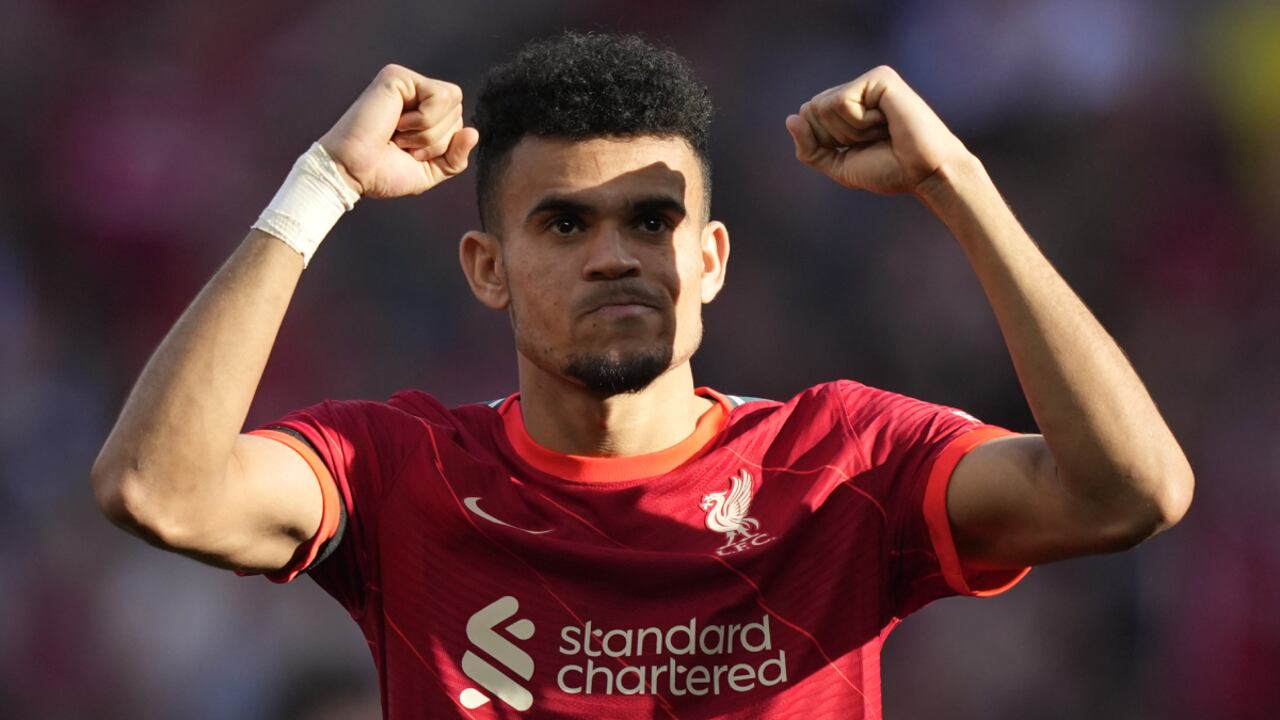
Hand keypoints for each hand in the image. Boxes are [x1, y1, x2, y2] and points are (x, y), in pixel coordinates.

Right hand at [318, 64, 478, 198]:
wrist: (352, 173)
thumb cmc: (383, 172)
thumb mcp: (431, 170)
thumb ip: (456, 156)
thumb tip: (474, 132)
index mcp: (423, 112)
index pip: (460, 123)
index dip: (444, 147)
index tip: (411, 154)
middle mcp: (415, 93)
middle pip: (459, 111)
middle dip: (437, 140)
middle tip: (403, 145)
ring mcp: (406, 82)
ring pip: (452, 101)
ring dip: (429, 131)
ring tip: (399, 135)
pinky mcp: (397, 77)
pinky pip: (439, 96)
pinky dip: (423, 120)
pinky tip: (396, 124)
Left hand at [785, 66, 972, 195]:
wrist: (924, 173)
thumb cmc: (889, 170)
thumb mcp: (839, 165)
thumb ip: (810, 148)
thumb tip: (791, 119)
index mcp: (848, 108)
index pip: (806, 117)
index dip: (823, 142)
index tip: (858, 149)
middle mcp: (857, 90)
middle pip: (811, 109)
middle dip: (836, 136)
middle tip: (872, 140)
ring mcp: (869, 82)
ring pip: (824, 106)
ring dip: (851, 131)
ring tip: (882, 131)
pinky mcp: (880, 78)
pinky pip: (842, 102)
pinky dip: (860, 122)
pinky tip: (886, 121)